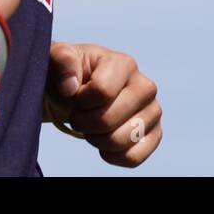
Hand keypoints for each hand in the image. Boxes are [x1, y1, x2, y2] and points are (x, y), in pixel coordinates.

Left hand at [46, 42, 161, 167]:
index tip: (75, 97)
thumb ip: (62, 60)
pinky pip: (133, 157)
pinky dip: (112, 155)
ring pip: (121, 140)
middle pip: (108, 119)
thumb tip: (70, 86)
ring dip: (96, 139)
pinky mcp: (154, 134)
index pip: (102, 91)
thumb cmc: (70, 73)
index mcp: (124, 63)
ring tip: (91, 127)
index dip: (80, 101)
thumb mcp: (59, 57)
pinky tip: (102, 143)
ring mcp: (153, 111)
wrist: (81, 89)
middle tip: (79, 115)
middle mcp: (145, 87)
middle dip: (84, 123)